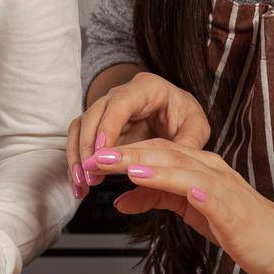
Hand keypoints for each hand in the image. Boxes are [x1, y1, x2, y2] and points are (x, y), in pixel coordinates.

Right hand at [65, 72, 209, 201]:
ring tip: (82, 185)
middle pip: (93, 114)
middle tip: (90, 176)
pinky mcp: (99, 128)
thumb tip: (172, 165)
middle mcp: (120, 95)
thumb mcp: (196, 126)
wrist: (176, 114)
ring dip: (77, 157)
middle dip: (87, 147)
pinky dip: (77, 163)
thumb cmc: (184, 115)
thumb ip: (188, 142)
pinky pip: (80, 141)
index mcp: (146, 88)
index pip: (120, 103)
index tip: (100, 153)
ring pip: (81, 127)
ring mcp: (106, 110)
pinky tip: (81, 185)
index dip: (107, 126)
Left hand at [93, 139, 273, 273]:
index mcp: (198, 167)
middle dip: (128, 154)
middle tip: (96, 156)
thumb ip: (157, 199)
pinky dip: (192, 188)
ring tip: (124, 166)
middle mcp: (210, 169)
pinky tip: (177, 188)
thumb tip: (120, 198)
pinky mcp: (234, 210)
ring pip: (183, 169)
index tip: (93, 156)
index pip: (156, 151)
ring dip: (152, 166)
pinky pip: (211, 195)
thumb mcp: (189, 210)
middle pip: (164, 153)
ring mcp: (223, 187)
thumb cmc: (240, 226)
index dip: (123, 152)